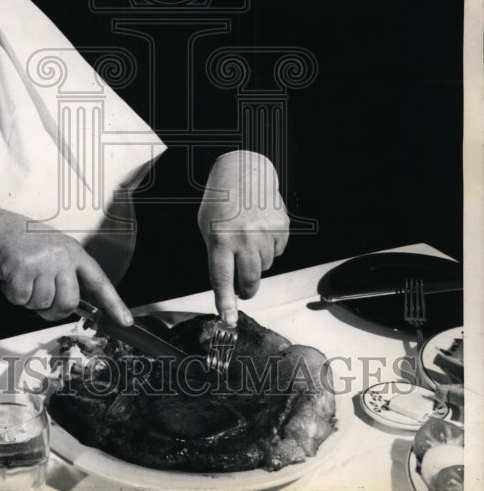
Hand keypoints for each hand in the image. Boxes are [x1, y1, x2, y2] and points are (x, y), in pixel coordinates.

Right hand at [0, 203, 132, 325]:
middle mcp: (62, 256)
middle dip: (52, 310)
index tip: (125, 322)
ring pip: (42, 304)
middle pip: (68, 303)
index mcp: (74, 253)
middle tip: (38, 298)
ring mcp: (42, 261)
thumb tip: (76, 307)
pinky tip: (9, 276)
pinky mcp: (21, 267)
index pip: (99, 281)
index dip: (114, 304)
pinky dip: (11, 294)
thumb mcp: (53, 252)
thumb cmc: (24, 244)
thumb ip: (66, 275)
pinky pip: (20, 299)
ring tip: (22, 278)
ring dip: (28, 299)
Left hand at [197, 151, 288, 324]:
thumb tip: (228, 286)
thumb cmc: (221, 201)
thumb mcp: (207, 227)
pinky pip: (278, 252)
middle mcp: (244, 237)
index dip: (225, 302)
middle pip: (250, 280)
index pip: (222, 278)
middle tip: (242, 288)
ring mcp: (265, 232)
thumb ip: (217, 256)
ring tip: (247, 241)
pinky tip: (261, 231)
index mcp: (219, 238)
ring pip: (265, 267)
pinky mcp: (282, 227)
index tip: (229, 319)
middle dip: (246, 289)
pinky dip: (270, 248)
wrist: (244, 171)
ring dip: (256, 262)